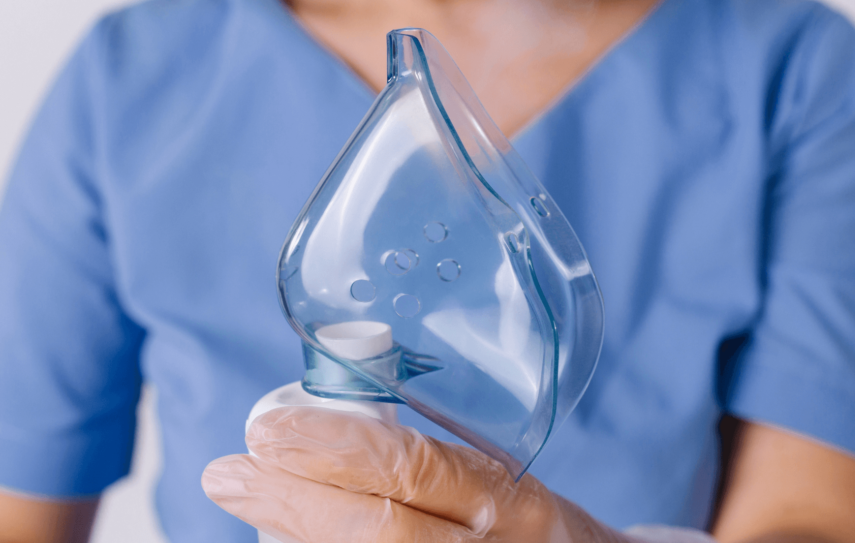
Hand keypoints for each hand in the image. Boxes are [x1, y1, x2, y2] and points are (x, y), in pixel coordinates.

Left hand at [201, 406, 627, 542]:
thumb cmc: (523, 526)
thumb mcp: (497, 482)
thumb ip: (429, 462)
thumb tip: (327, 426)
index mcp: (511, 500)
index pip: (414, 469)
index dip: (332, 448)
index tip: (268, 428)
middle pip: (377, 532)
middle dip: (290, 501)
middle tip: (228, 473)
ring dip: (293, 537)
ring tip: (252, 501)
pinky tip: (290, 539)